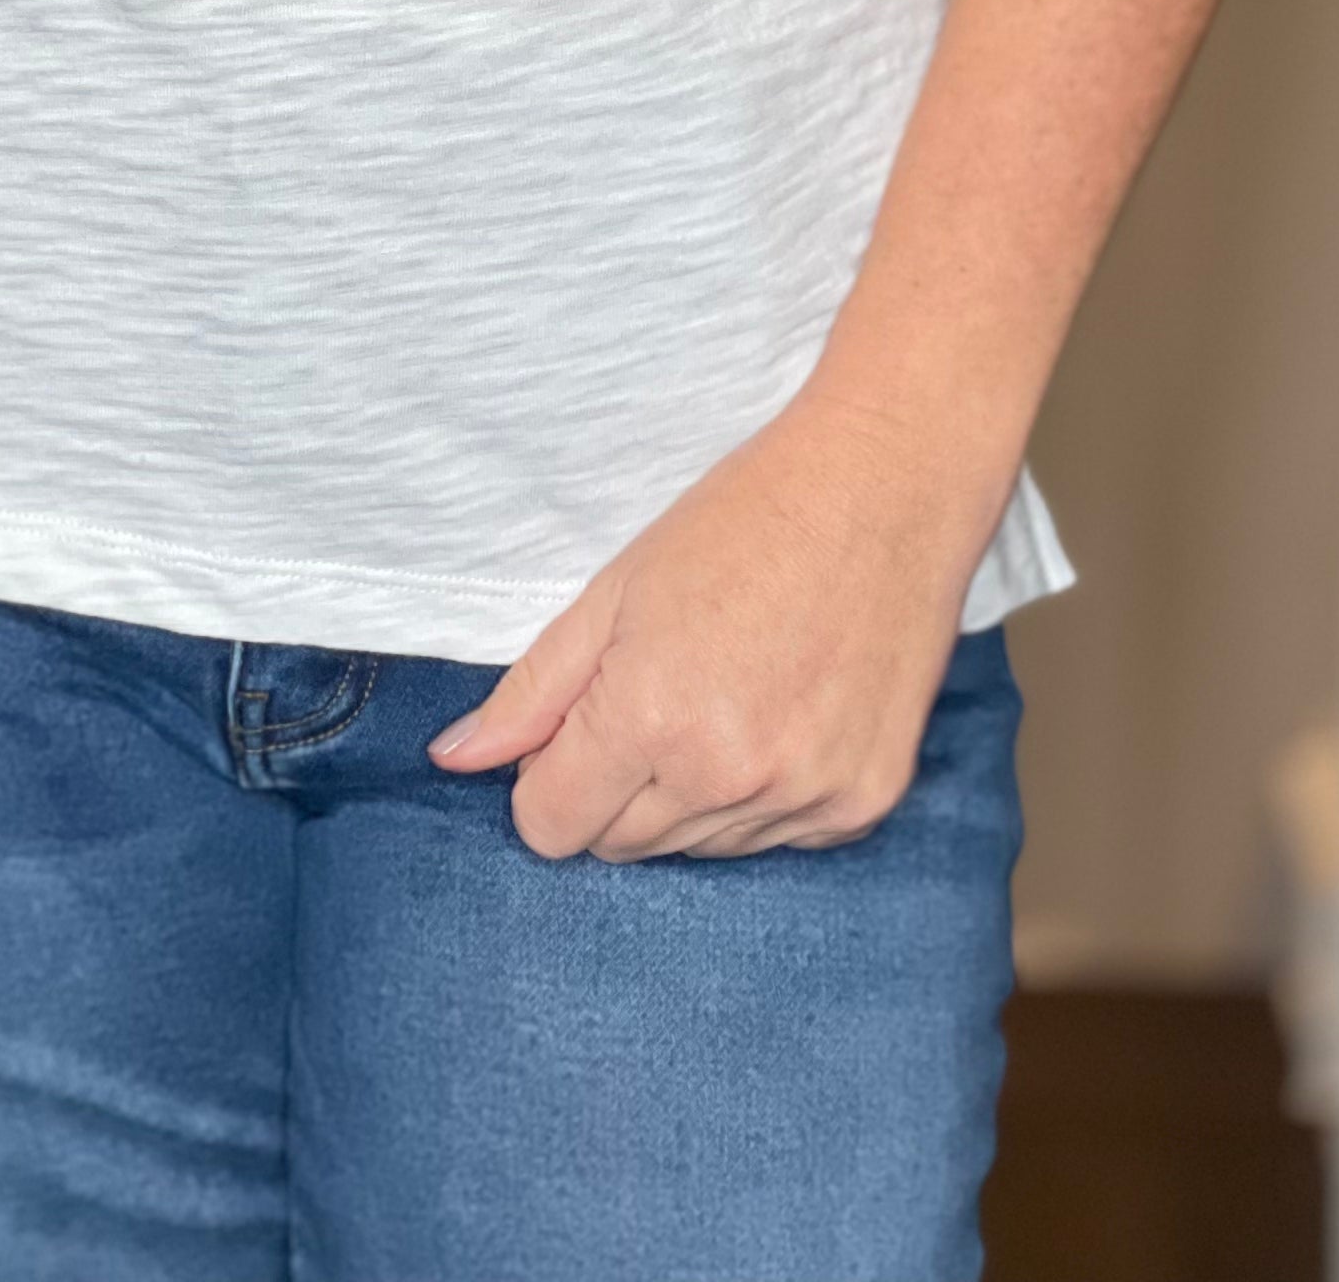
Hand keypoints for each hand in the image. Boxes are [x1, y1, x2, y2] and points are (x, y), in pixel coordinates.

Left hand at [425, 388, 990, 861]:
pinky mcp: (861, 806)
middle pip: (619, 845)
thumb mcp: (615, 590)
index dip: (547, 778)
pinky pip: (774, 841)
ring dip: (687, 793)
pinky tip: (780, 711)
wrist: (885, 489)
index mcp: (653, 717)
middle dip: (613, 785)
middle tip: (655, 689)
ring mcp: (804, 798)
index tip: (577, 723)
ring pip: (696, 850)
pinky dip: (762, 796)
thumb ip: (532, 690)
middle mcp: (728, 776)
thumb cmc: (740, 521)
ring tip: (725, 689)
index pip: (551, 827)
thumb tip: (453, 760)